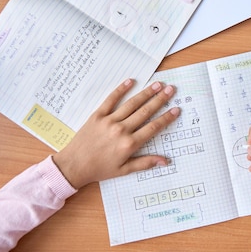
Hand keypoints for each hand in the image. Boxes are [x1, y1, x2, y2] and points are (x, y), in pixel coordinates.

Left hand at [53, 79, 179, 188]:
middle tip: (171, 90)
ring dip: (146, 93)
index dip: (166, 118)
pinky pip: (111, 99)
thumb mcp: (124, 170)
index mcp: (129, 144)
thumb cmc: (99, 169)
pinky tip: (130, 81)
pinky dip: (121, 90)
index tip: (176, 109)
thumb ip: (145, 163)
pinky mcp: (97, 115)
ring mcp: (109, 121)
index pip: (153, 127)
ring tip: (158, 85)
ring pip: (132, 104)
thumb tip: (165, 161)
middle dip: (160, 100)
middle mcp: (121, 130)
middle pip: (145, 112)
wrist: (73, 165)